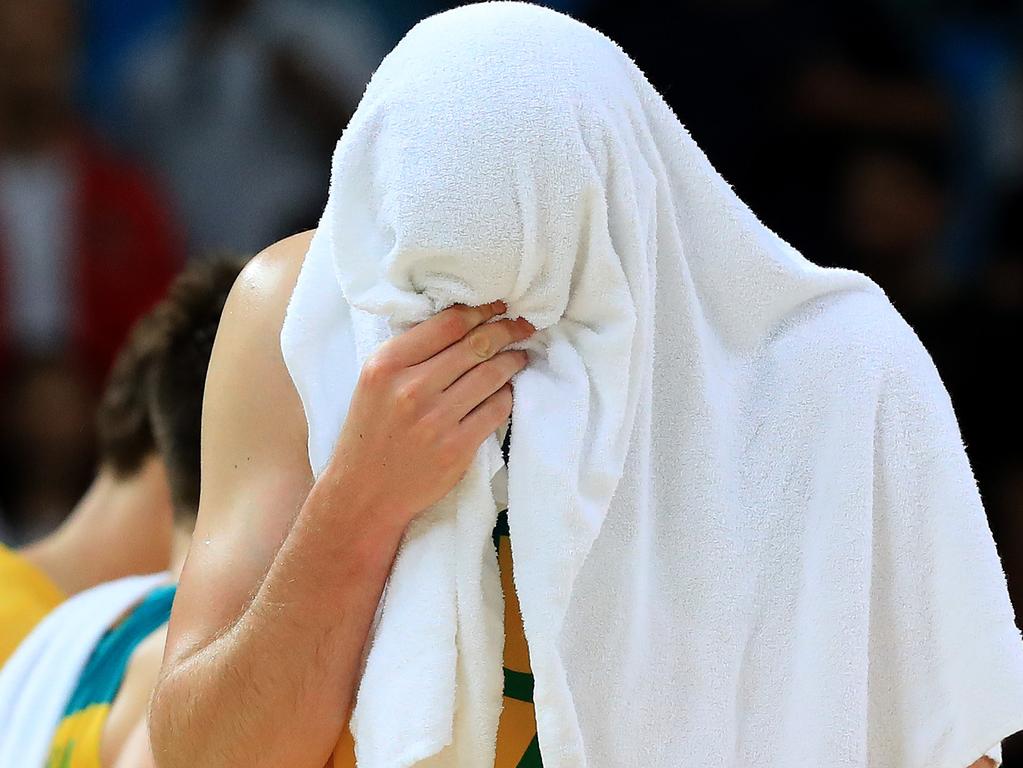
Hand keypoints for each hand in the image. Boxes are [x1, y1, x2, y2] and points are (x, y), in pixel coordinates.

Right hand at [326, 301, 532, 531]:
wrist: (366, 492)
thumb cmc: (372, 431)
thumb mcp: (374, 382)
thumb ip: (410, 353)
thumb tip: (461, 322)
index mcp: (387, 365)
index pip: (448, 324)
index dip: (481, 310)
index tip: (498, 306)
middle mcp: (411, 389)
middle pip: (476, 345)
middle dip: (506, 330)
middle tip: (522, 325)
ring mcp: (437, 420)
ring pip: (492, 375)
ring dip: (513, 360)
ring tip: (520, 354)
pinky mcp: (458, 448)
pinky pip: (496, 409)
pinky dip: (507, 395)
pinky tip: (507, 389)